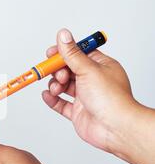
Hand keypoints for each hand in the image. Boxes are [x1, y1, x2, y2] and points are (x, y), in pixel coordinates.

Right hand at [42, 29, 140, 158]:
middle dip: (57, 71)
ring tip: (57, 88)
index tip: (51, 53)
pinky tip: (48, 96)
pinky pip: (61, 104)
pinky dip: (52, 99)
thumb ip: (72, 53)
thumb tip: (63, 35)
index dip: (64, 53)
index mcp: (100, 66)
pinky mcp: (78, 112)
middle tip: (53, 73)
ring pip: (63, 87)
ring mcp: (85, 97)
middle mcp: (93, 81)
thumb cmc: (111, 99)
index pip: (79, 54)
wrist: (115, 128)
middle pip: (68, 70)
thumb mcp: (88, 69)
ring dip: (55, 85)